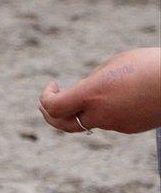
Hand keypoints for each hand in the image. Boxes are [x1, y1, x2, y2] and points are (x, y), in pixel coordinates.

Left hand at [39, 47, 160, 134]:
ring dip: (79, 109)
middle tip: (49, 99)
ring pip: (88, 121)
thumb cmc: (146, 65)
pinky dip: (100, 110)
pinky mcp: (131, 127)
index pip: (54, 108)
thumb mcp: (111, 67)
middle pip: (64, 125)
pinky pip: (107, 121)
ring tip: (86, 89)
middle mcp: (102, 114)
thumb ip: (92, 83)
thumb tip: (82, 93)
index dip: (46, 98)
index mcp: (92, 95)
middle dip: (50, 115)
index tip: (54, 84)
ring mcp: (117, 124)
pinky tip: (111, 95)